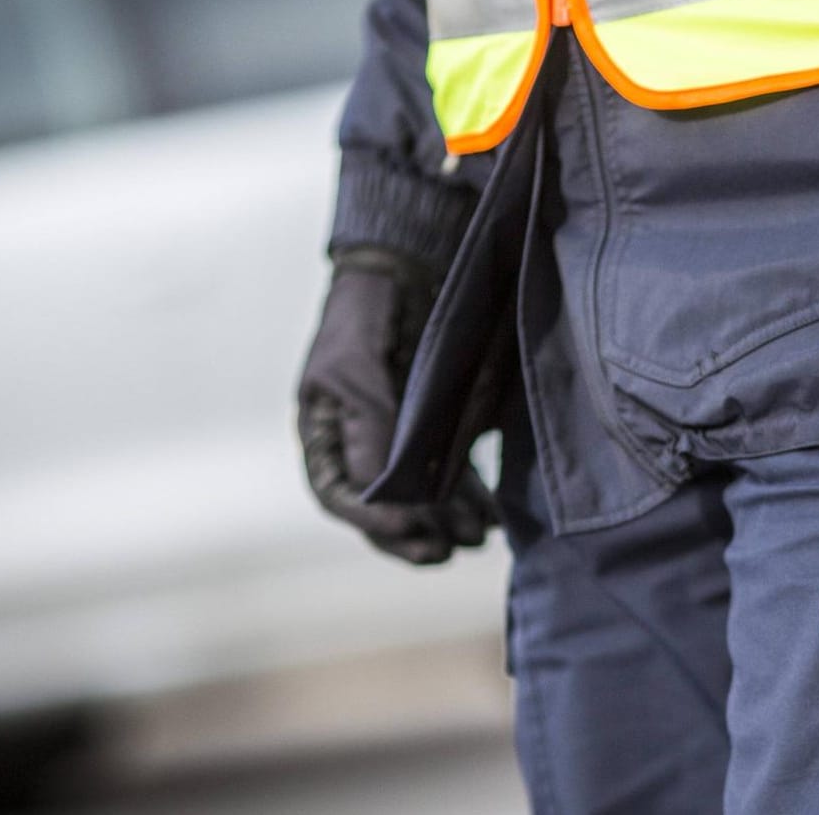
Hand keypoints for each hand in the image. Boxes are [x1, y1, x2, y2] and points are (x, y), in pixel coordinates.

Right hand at [297, 247, 496, 562]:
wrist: (405, 267)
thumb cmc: (366, 314)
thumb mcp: (356, 368)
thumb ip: (369, 428)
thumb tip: (379, 496)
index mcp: (326, 433)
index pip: (342, 496)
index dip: (373, 522)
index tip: (409, 532)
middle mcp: (362, 442)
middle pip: (384, 505)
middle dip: (416, 533)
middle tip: (448, 552)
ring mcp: (401, 434)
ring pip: (422, 494)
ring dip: (449, 518)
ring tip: (479, 535)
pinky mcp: (437, 423)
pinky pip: (450, 469)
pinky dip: (469, 492)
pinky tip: (491, 510)